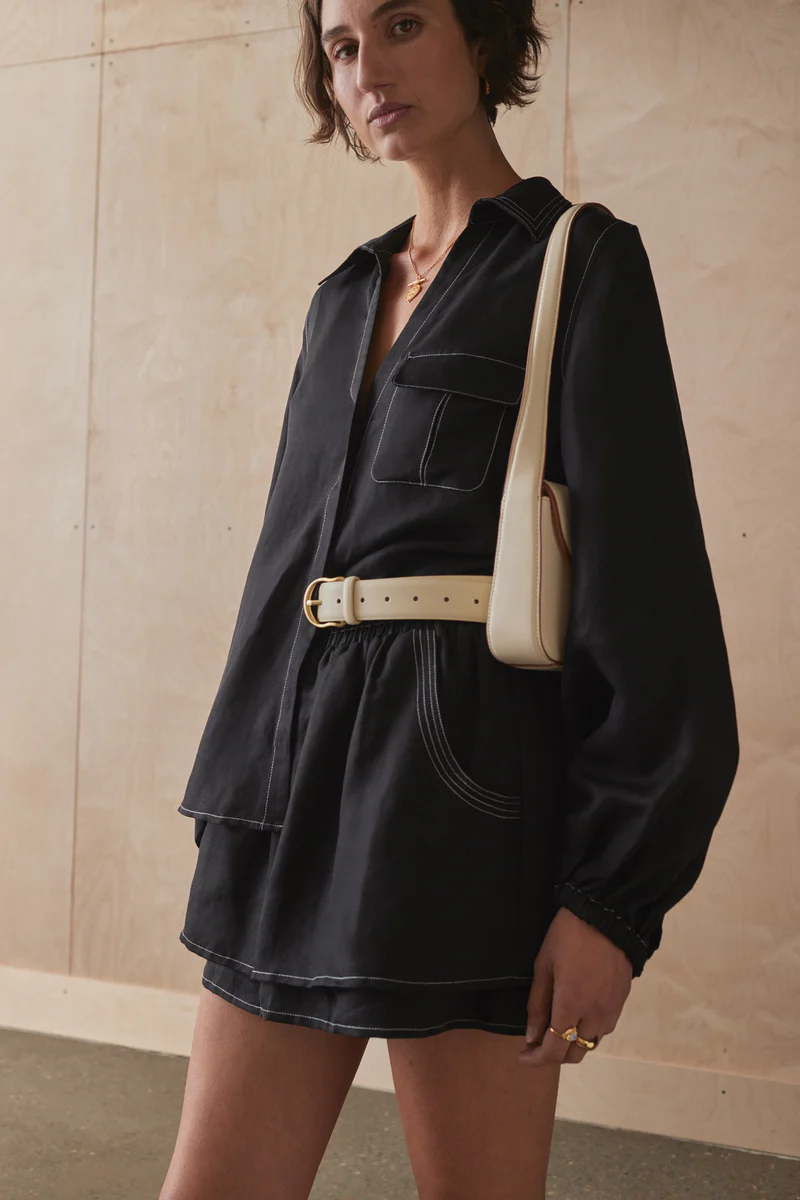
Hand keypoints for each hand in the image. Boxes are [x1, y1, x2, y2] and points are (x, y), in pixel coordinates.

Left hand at [518, 906, 632, 1066]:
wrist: (607, 916)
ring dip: (573, 1044)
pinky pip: (604, 1028)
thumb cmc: (568, 936)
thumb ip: (537, 1004)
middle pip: (575, 1053)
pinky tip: (578, 1016)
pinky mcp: (621, 1002)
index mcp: (571, 1005)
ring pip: (591, 1043)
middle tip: (537, 1042)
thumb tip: (532, 1036)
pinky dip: (588, 1031)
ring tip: (557, 1027)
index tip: (523, 1056)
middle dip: (553, 1055)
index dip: (536, 1059)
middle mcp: (594, 1014)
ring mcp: (611, 1010)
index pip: (554, 1050)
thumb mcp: (543, 965)